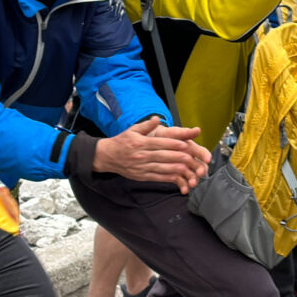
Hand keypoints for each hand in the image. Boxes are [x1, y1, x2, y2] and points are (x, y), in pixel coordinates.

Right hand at [93, 117, 210, 193]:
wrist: (106, 156)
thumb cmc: (122, 141)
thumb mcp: (132, 130)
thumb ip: (146, 125)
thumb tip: (157, 118)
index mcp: (140, 143)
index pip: (159, 143)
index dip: (173, 144)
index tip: (185, 144)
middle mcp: (141, 155)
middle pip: (162, 156)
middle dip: (177, 157)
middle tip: (190, 156)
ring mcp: (141, 167)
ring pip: (160, 168)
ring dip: (174, 168)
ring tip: (186, 167)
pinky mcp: (141, 176)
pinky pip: (156, 177)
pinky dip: (167, 178)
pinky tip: (177, 177)